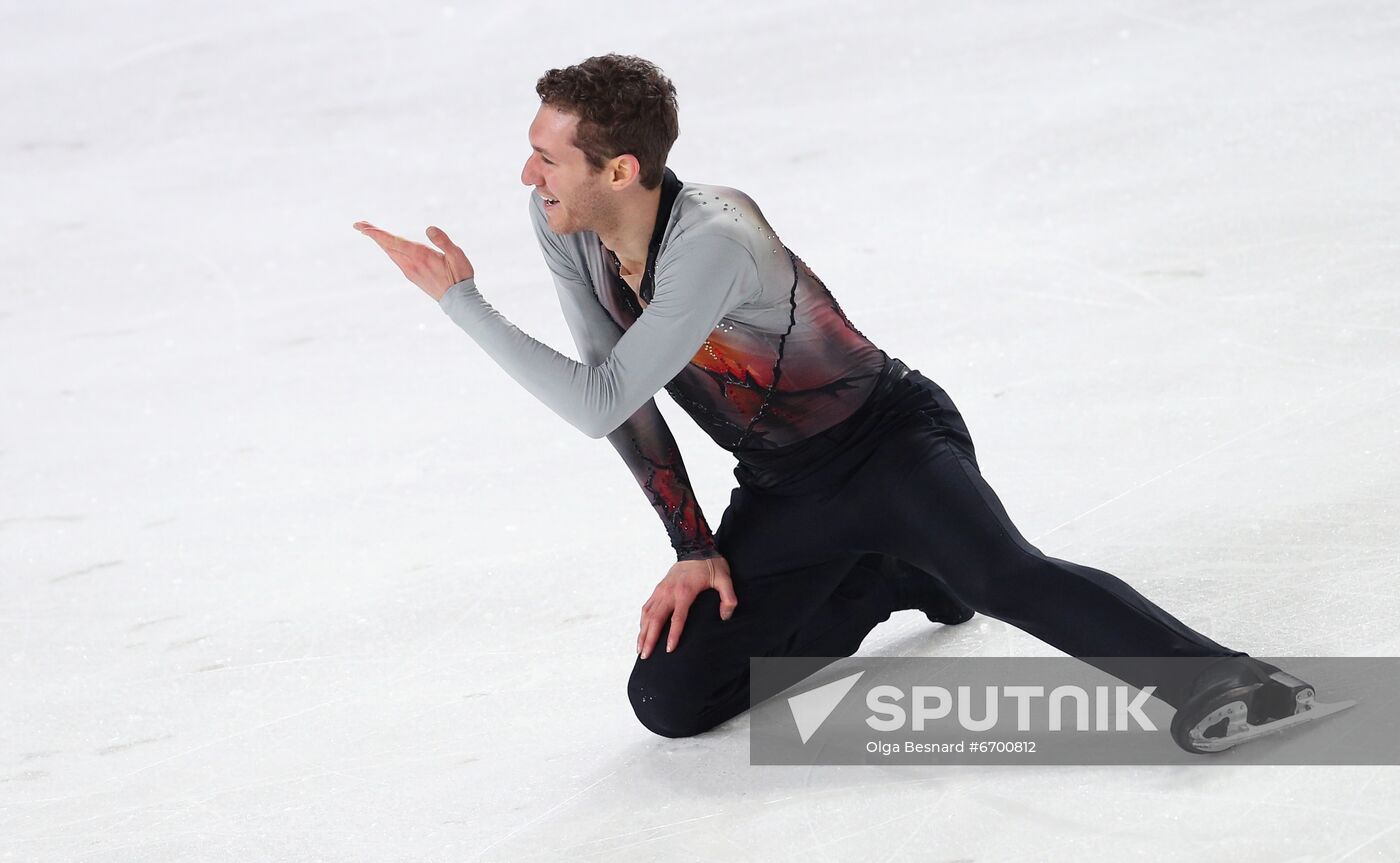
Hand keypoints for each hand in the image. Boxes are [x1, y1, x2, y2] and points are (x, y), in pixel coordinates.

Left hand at [353, 220, 473, 301]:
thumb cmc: (460, 276)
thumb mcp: (457, 255)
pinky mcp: (412, 275)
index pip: (393, 242)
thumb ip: (443, 241)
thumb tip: (429, 228)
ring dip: (379, 241)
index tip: (361, 227)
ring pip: (389, 252)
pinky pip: (395, 258)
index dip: (376, 233)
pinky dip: (387, 248)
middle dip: (372, 234)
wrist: (458, 301)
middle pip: (386, 246)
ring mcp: (410, 271)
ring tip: (369, 231)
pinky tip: (387, 246)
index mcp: (420, 256)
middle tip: (358, 224)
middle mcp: (411, 263)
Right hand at [637, 555, 737, 659]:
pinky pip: (646, 607)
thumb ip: (728, 597)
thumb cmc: (710, 564)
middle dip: (649, 639)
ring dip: (642, 632)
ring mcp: (661, 590)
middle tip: (645, 656)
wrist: (695, 547)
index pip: (677, 617)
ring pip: (648, 615)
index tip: (668, 649)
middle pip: (656, 619)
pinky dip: (642, 621)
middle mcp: (669, 592)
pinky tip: (641, 632)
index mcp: (685, 591)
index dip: (673, 634)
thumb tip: (726, 616)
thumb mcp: (725, 578)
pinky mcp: (658, 589)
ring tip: (640, 649)